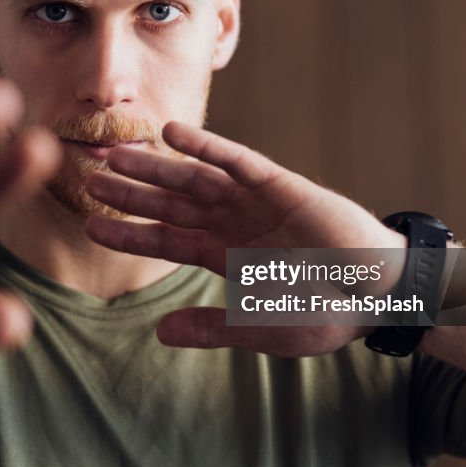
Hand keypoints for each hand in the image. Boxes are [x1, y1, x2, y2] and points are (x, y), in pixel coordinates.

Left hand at [83, 121, 402, 355]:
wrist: (378, 295)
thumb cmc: (325, 314)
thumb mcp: (259, 327)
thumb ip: (211, 327)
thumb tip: (159, 332)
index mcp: (223, 256)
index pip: (164, 240)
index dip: (128, 233)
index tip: (89, 226)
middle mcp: (231, 223)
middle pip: (167, 204)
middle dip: (129, 191)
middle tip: (86, 176)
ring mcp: (252, 201)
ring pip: (191, 178)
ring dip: (154, 165)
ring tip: (114, 153)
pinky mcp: (278, 183)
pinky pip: (234, 159)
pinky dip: (204, 145)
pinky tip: (172, 133)